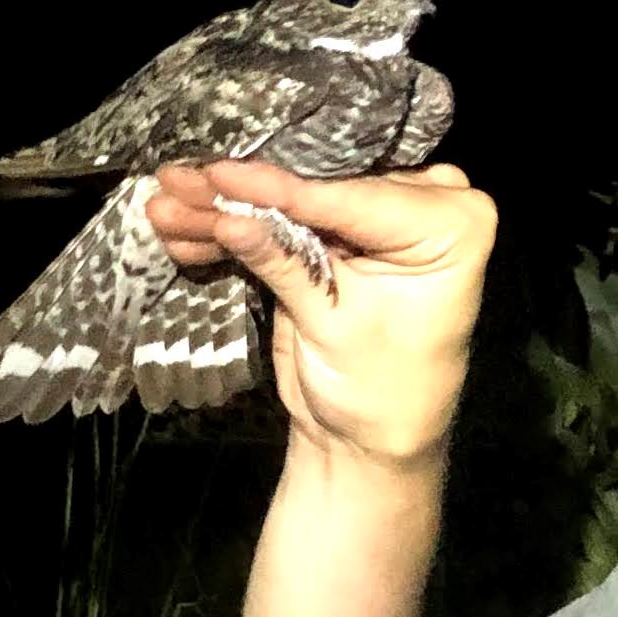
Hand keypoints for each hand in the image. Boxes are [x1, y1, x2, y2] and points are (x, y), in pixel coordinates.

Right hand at [146, 160, 494, 468]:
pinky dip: (236, 229)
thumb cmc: (379, 394)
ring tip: (164, 204)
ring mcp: (383, 212)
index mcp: (454, 224)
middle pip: (319, 187)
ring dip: (226, 210)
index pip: (353, 197)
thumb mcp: (330, 326)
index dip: (280, 189)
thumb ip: (283, 261)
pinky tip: (180, 227)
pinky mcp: (343, 230)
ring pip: (293, 200)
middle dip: (242, 192)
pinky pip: (285, 219)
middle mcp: (427, 203)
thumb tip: (229, 213)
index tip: (221, 173)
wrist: (370, 442)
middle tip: (177, 182)